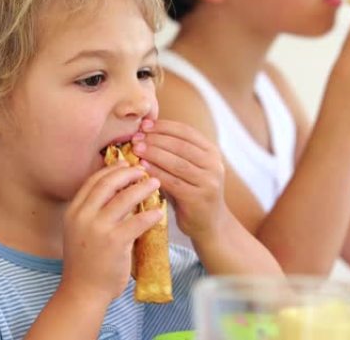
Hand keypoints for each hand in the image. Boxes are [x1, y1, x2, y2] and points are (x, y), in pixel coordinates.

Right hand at [61, 162, 162, 301]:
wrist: (82, 291)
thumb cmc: (85, 262)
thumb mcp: (80, 231)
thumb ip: (94, 212)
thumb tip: (119, 192)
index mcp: (74, 211)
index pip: (93, 181)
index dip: (111, 169)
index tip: (126, 164)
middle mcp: (83, 216)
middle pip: (108, 183)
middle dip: (128, 173)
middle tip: (143, 171)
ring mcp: (98, 229)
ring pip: (124, 198)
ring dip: (142, 188)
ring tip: (155, 183)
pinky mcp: (114, 242)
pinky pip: (137, 221)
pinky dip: (150, 214)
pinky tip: (158, 212)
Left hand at [131, 119, 227, 240]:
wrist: (209, 224)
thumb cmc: (191, 191)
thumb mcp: (188, 168)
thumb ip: (173, 152)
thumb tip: (144, 132)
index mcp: (211, 152)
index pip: (186, 132)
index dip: (164, 126)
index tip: (144, 125)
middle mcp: (213, 165)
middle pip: (181, 145)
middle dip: (156, 139)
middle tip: (136, 137)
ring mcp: (208, 182)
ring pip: (177, 162)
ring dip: (154, 154)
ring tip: (136, 149)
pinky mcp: (198, 198)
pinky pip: (173, 182)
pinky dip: (156, 173)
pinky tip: (142, 168)